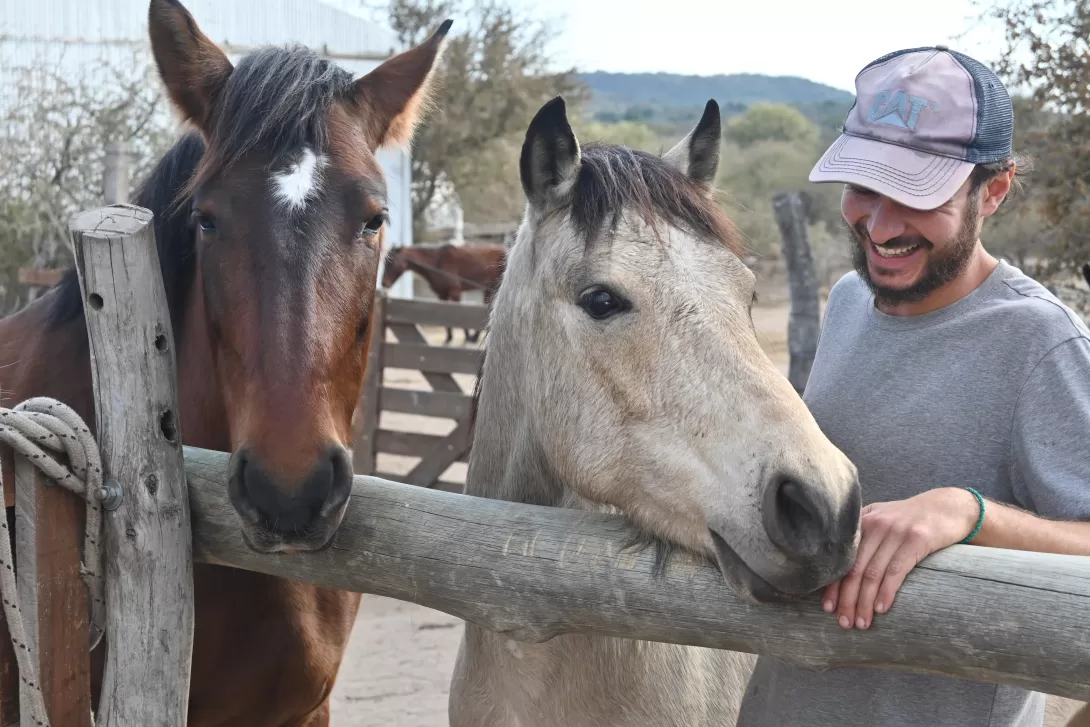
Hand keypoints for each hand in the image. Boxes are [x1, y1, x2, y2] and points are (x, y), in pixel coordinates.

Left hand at [822, 487, 979, 629]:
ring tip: (862, 623)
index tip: (828, 608)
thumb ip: (862, 535)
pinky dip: (886, 592)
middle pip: (854, 569)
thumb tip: (839, 565)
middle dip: (847, 600)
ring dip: (865, 602)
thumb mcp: (882, 518)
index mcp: (862, 522)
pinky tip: (881, 609)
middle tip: (845, 623)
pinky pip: (896, 570)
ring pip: (872, 573)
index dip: (832, 585)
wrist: (949, 506)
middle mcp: (875, 524)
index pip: (842, 559)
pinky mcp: (917, 539)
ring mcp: (895, 531)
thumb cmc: (911, 518)